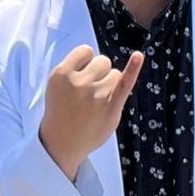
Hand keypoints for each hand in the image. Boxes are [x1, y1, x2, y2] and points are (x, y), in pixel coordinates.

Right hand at [39, 46, 144, 180]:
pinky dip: (133, 68)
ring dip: (110, 85)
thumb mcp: (56, 85)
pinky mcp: (111, 108)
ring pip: (115, 74)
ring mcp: (96, 95)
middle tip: (88, 94)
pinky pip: (125, 83)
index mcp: (61, 74)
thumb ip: (74, 69)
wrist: (62, 143)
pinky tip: (138, 56)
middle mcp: (78, 82)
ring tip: (96, 103)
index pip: (85, 51)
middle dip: (99, 73)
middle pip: (103, 61)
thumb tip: (99, 58)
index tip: (80, 77)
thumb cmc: (62, 110)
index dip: (86, 63)